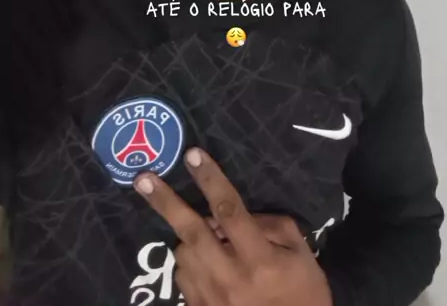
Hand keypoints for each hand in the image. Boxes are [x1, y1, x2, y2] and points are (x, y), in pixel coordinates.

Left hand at [134, 147, 332, 305]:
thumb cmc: (304, 296)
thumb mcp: (301, 255)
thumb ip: (272, 225)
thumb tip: (233, 210)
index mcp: (260, 260)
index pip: (229, 210)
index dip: (211, 180)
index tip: (193, 155)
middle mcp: (230, 278)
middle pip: (191, 232)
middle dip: (165, 202)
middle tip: (142, 178)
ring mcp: (211, 299)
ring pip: (184, 252)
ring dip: (189, 236)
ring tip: (212, 240)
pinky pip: (184, 276)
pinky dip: (192, 261)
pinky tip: (210, 265)